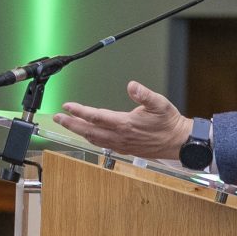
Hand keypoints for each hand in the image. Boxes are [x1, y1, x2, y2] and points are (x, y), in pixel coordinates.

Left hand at [56, 82, 192, 159]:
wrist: (178, 143)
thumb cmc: (169, 123)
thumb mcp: (160, 103)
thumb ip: (144, 94)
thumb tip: (132, 85)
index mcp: (125, 124)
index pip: (96, 117)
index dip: (80, 111)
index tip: (67, 106)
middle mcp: (120, 136)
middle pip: (89, 130)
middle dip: (71, 123)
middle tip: (57, 117)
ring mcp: (121, 145)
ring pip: (93, 139)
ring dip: (78, 131)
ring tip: (67, 124)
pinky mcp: (124, 149)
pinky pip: (102, 144)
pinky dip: (90, 138)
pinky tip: (86, 134)